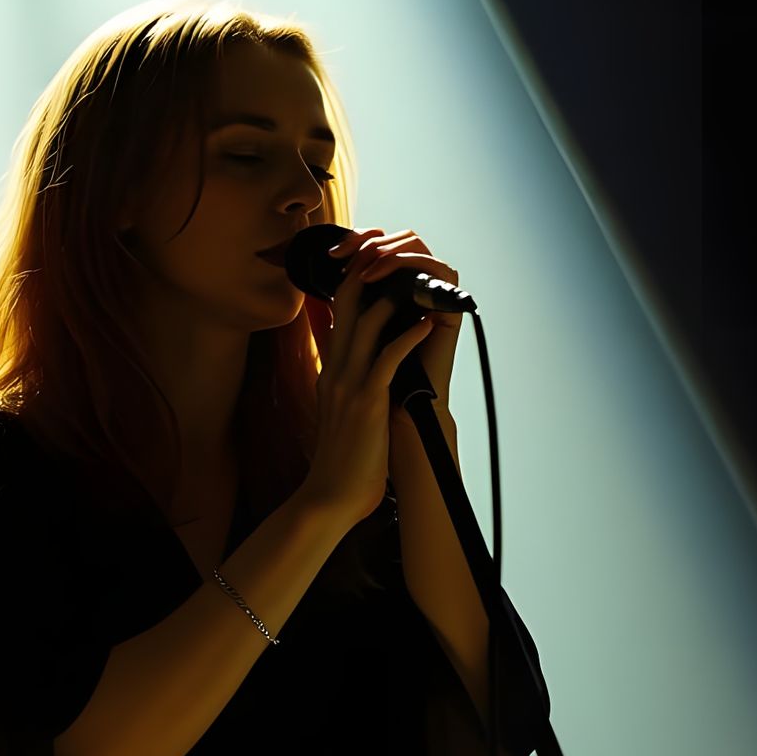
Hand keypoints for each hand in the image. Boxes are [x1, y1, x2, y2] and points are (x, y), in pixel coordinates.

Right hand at [299, 227, 436, 527]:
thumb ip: (347, 386)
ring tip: (417, 282)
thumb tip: (363, 372)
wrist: (331, 497)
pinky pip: (387, 358)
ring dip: (393, 297)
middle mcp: (335, 371)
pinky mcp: (367, 402)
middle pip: (347, 306)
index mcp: (330, 373)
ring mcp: (349, 385)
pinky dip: (408, 335)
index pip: (337, 316)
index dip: (354, 284)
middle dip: (370, 275)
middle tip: (396, 258)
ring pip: (365, 323)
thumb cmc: (343, 462)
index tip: (378, 267)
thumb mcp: (339, 414)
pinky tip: (427, 323)